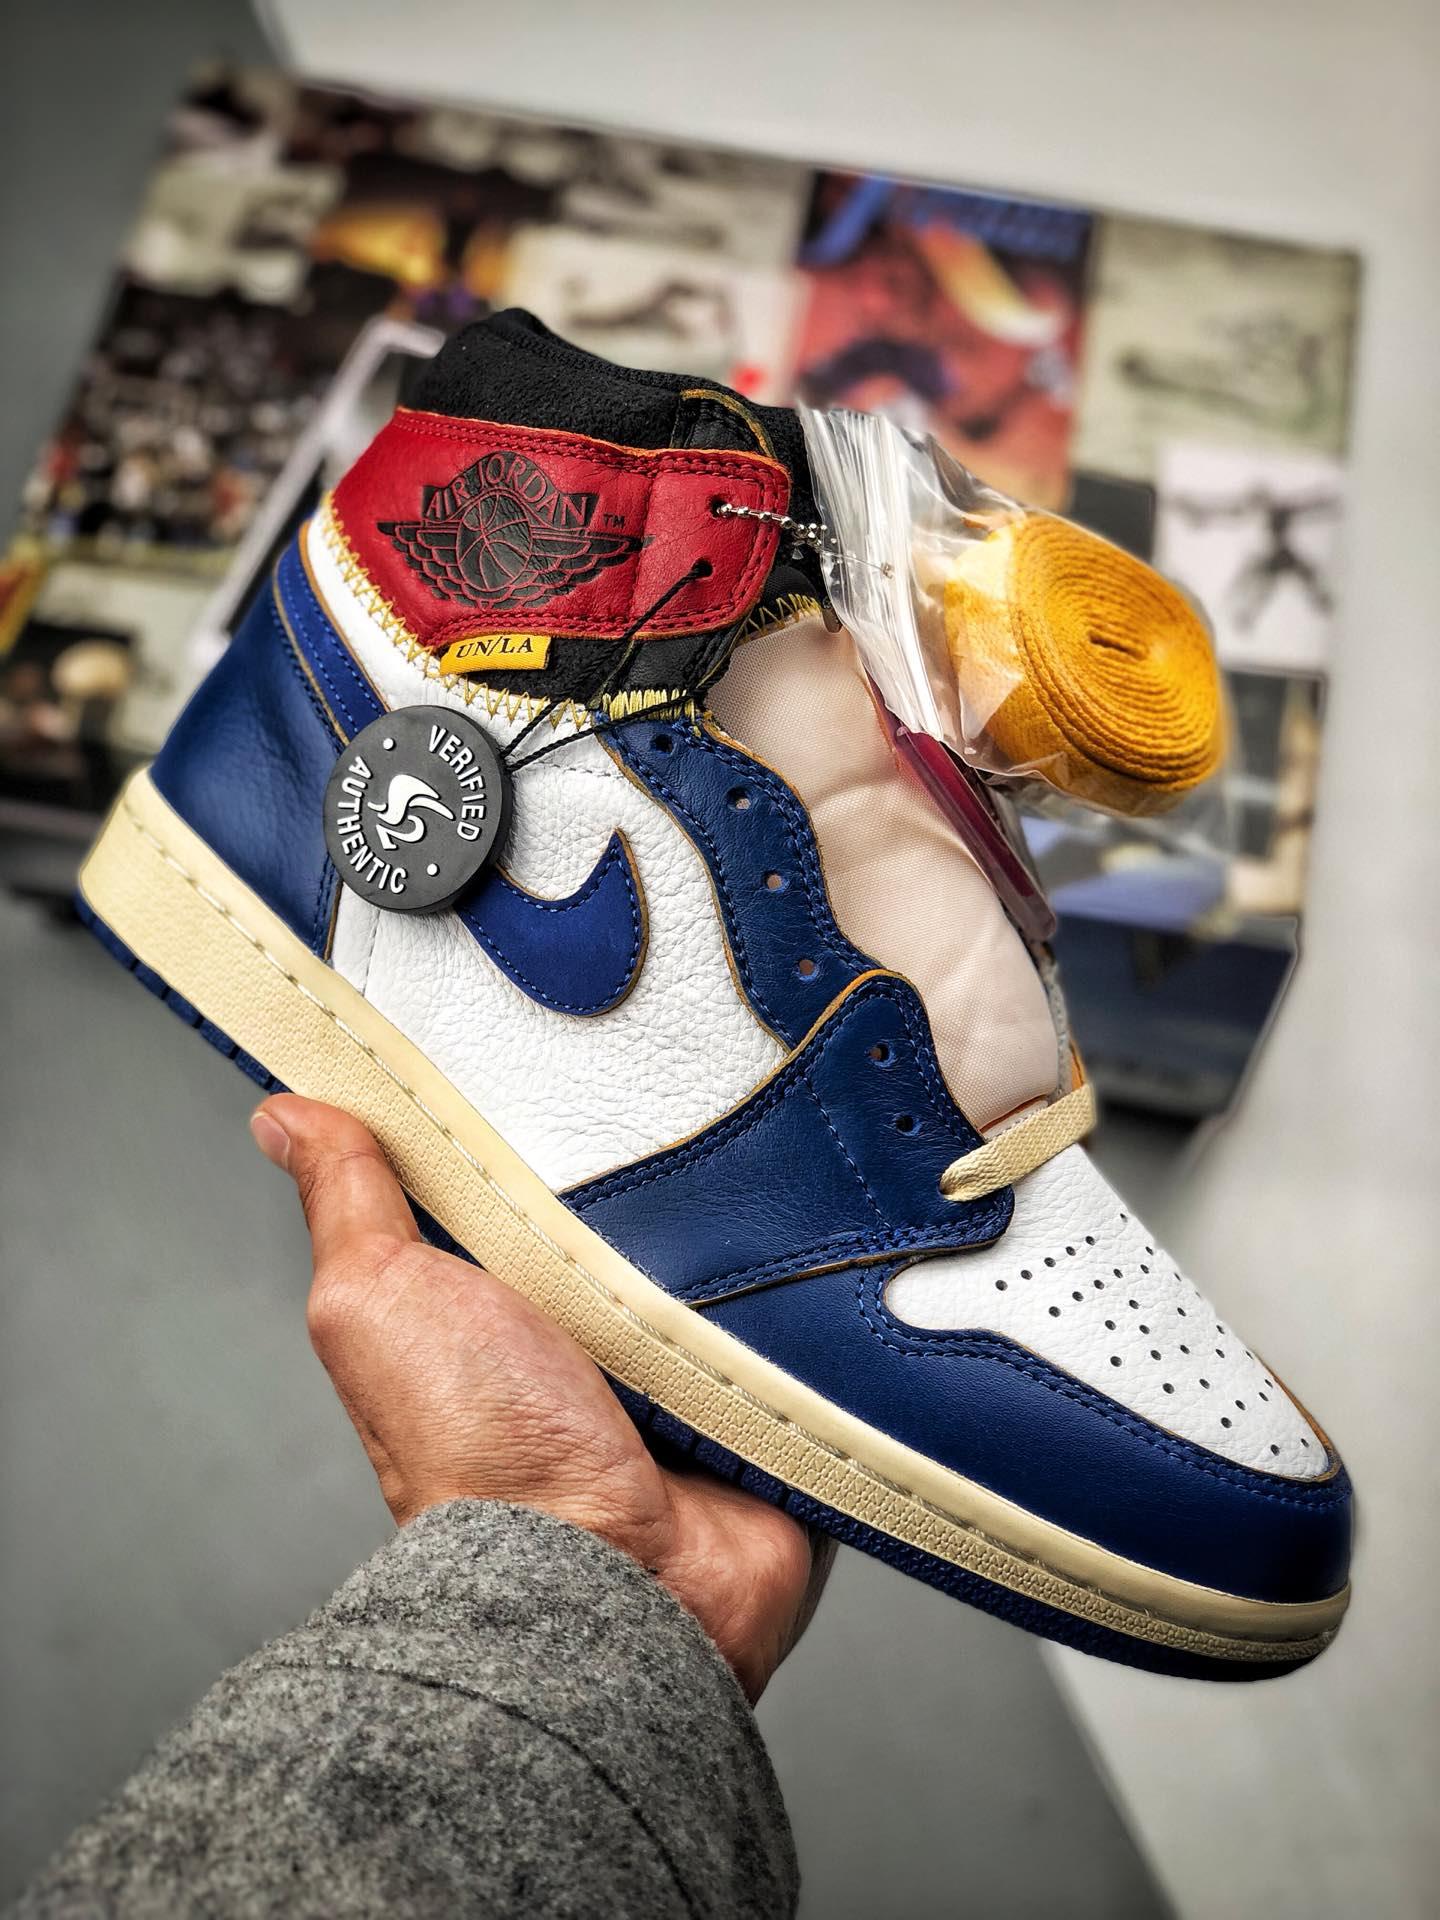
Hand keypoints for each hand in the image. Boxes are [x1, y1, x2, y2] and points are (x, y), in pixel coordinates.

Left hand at [250, 1094, 829, 1699]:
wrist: (613, 1578)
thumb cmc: (481, 1453)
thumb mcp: (380, 1297)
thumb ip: (349, 1202)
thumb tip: (288, 1117)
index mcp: (505, 1290)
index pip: (533, 1166)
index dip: (546, 1103)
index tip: (567, 1034)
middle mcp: (599, 1324)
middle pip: (647, 1194)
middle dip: (669, 1147)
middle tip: (691, 1090)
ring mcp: (694, 1361)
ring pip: (742, 1242)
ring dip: (757, 1212)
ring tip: (773, 1155)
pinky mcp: (777, 1391)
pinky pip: (821, 1309)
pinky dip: (828, 1279)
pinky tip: (838, 1227)